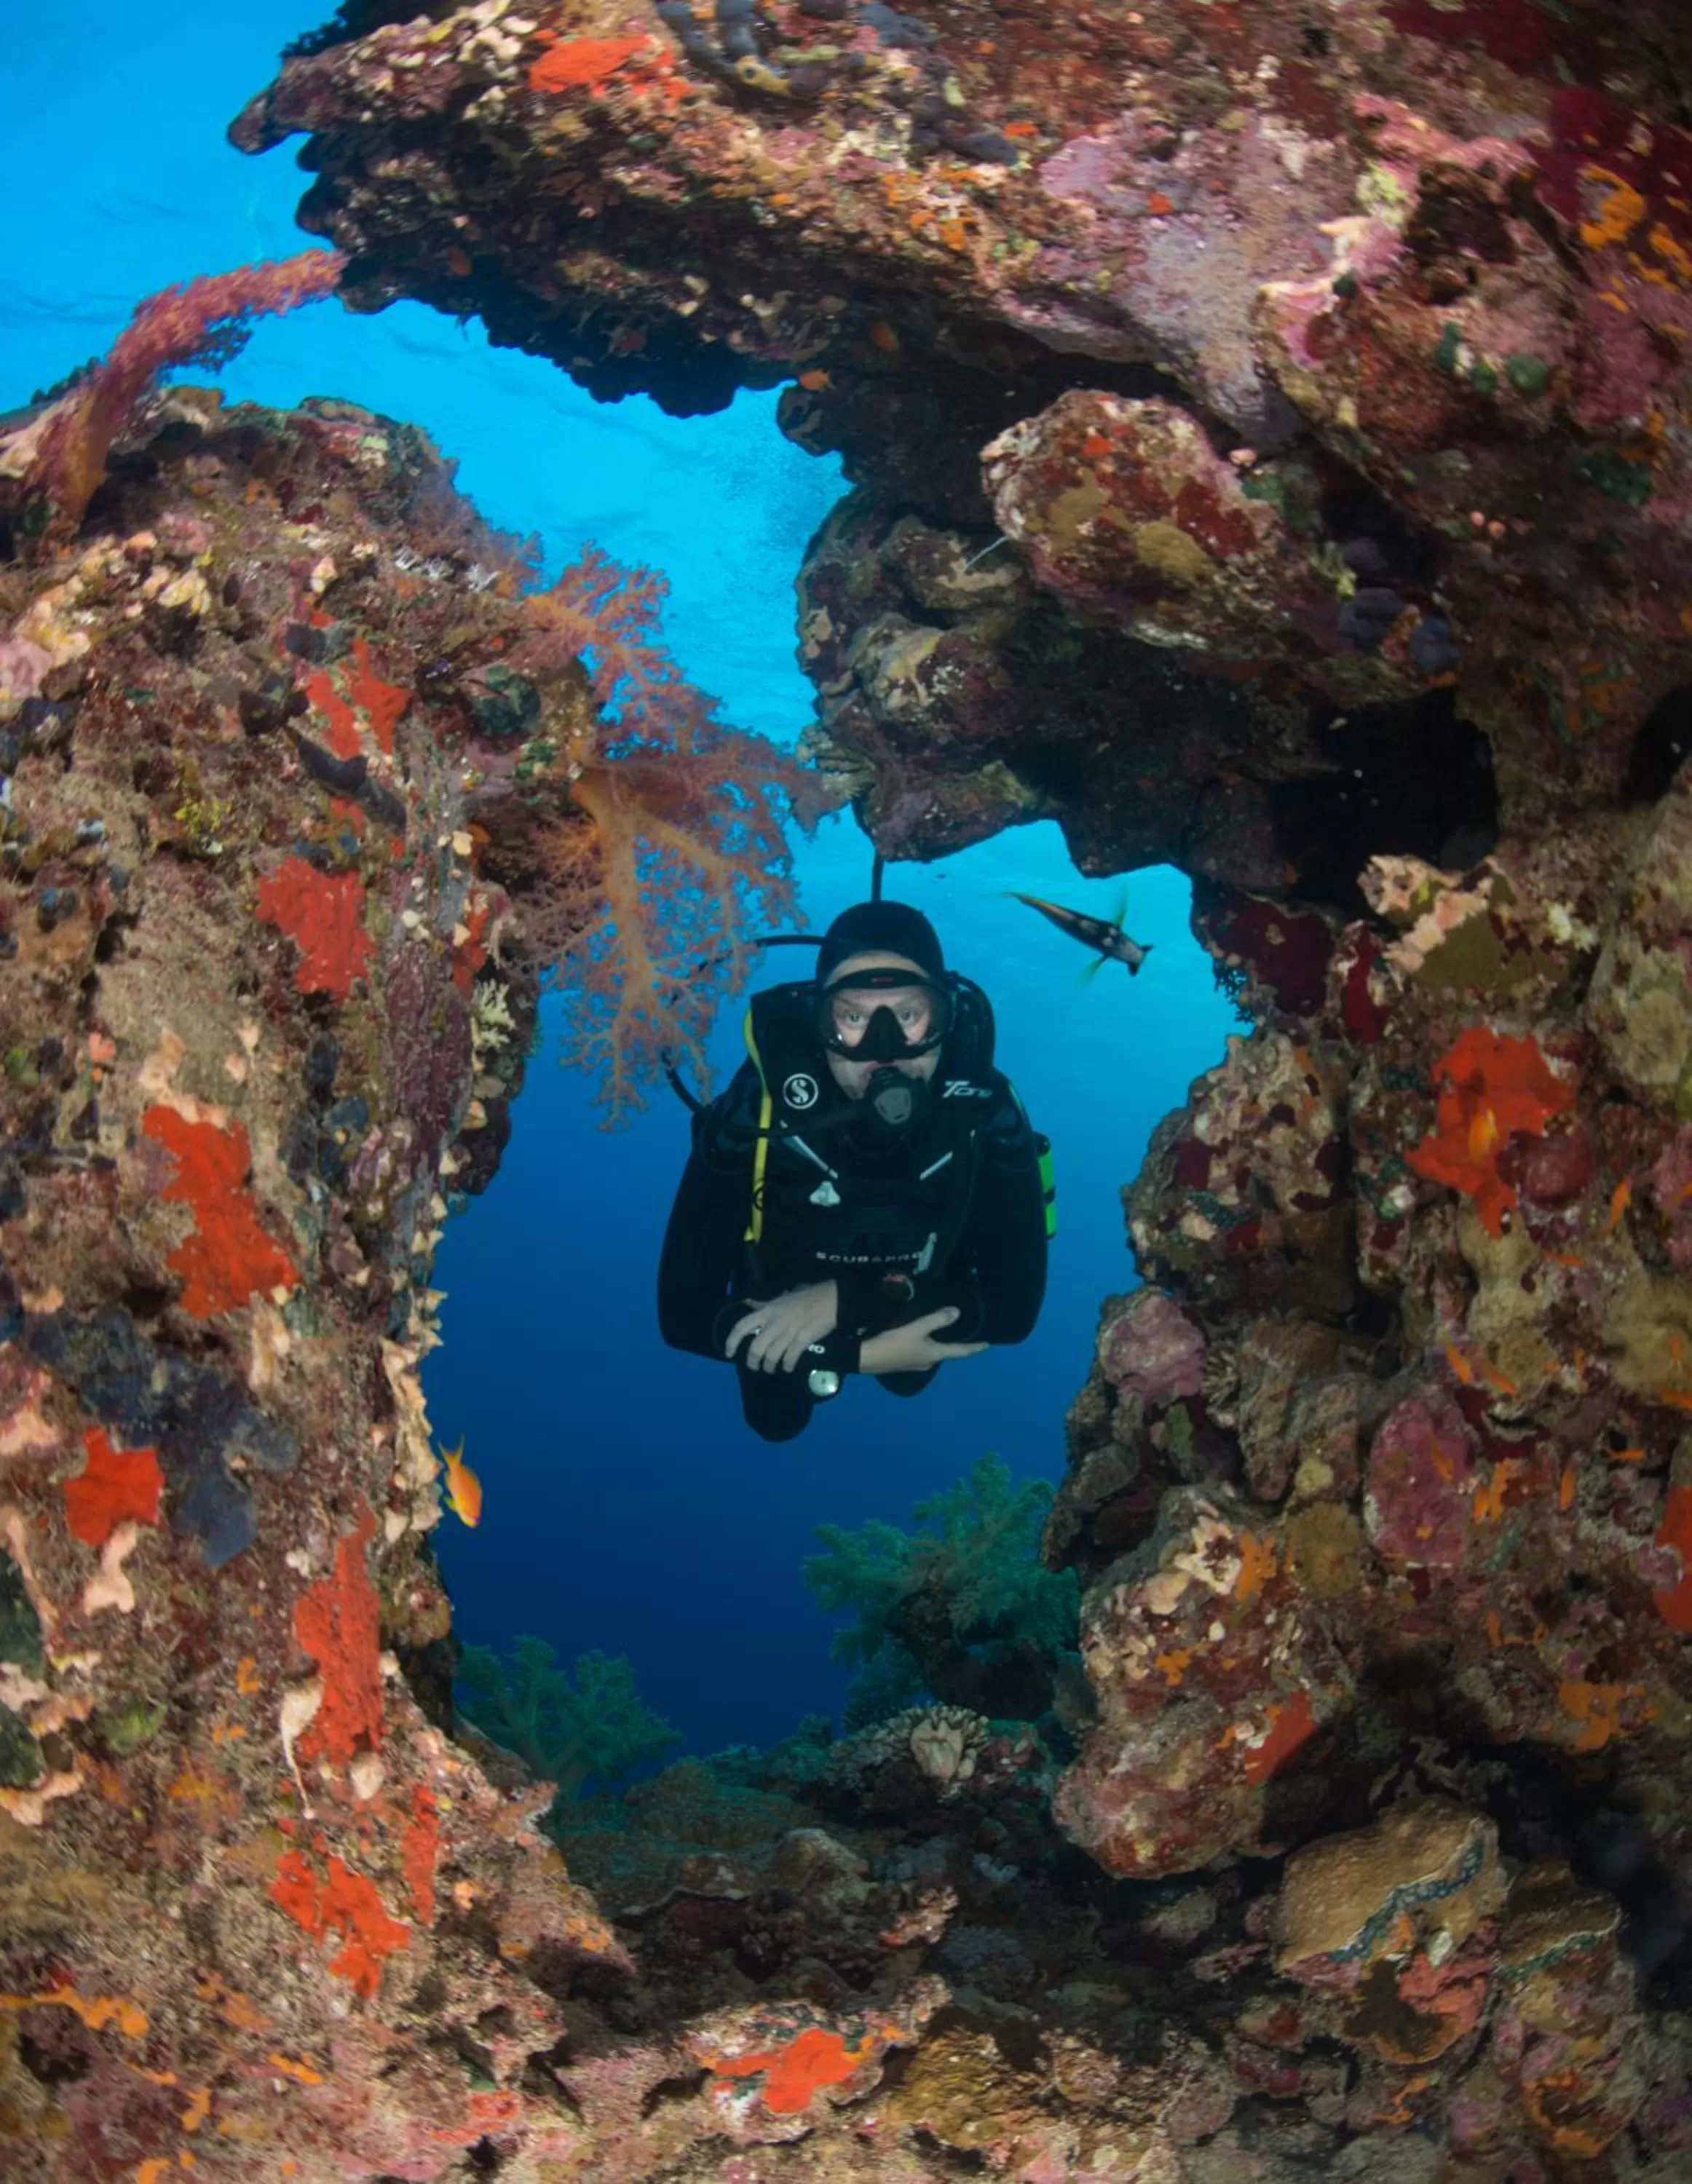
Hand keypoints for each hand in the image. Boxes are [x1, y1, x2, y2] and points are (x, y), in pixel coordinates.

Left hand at [725, 1282, 838, 1373]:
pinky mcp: (802, 1341)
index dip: (732, 1341)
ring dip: (770, 1366)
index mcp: (767, 1311)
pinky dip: (787, 1366)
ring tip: (772, 1368)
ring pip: (771, 1356)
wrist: (831, 1300)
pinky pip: (789, 1359)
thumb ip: (765, 1304)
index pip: (742, 1327)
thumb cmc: (807, 1296)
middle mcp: (774, 1322)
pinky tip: (788, 1367)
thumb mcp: (781, 1298)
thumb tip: (750, 1305)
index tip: (729, 1353)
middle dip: (753, 1361)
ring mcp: (788, 1332)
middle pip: (755, 1348)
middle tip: (755, 1366)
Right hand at [859, 1307, 987, 1376]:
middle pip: (946, 1352)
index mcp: (935, 1354)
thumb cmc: (894, 1343)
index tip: (987, 1345)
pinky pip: (922, 1352)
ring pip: (933, 1351)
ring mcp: (916, 1364)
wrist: (866, 1359)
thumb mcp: (916, 1328)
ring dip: (938, 1343)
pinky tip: (920, 1337)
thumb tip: (958, 1312)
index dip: (974, 1347)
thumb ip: (937, 1320)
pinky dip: (927, 1344)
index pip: (960, 1351)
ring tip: (942, 1332)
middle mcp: (929, 1362)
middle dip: (954, 1344)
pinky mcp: (905, 1362)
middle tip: (962, 1332)